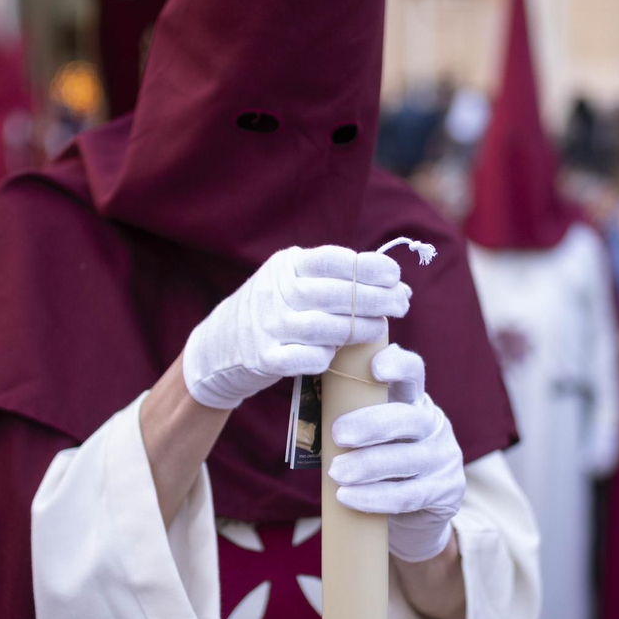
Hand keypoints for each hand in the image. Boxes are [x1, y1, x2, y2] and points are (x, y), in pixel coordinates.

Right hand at [182, 246, 411, 409]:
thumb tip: (396, 284)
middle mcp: (275, 291)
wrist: (217, 347)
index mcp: (285, 265)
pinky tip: (337, 354)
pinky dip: (327, 357)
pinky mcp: (264, 358)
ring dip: (360, 329)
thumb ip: (333, 281)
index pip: (334, 260)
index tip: (395, 276)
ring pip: (326, 328)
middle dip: (377, 299)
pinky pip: (308, 358)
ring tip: (380, 329)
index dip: (369, 267)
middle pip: (337, 294)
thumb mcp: (291, 282)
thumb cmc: (272, 311)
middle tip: (402, 305)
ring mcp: (268, 325)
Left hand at [328, 345, 464, 562]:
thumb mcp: (369, 435)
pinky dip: (375, 497)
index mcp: (412, 399)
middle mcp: (433, 424)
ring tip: (336, 473)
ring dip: (367, 466)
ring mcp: (444, 457)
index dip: (398, 365)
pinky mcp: (447, 490)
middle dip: (371, 424)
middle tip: (338, 435)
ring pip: (408, 458)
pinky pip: (408, 495)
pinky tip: (348, 497)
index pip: (413, 372)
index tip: (375, 368)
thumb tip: (305, 411)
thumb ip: (349, 417)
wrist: (412, 513)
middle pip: (409, 417)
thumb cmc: (379, 464)